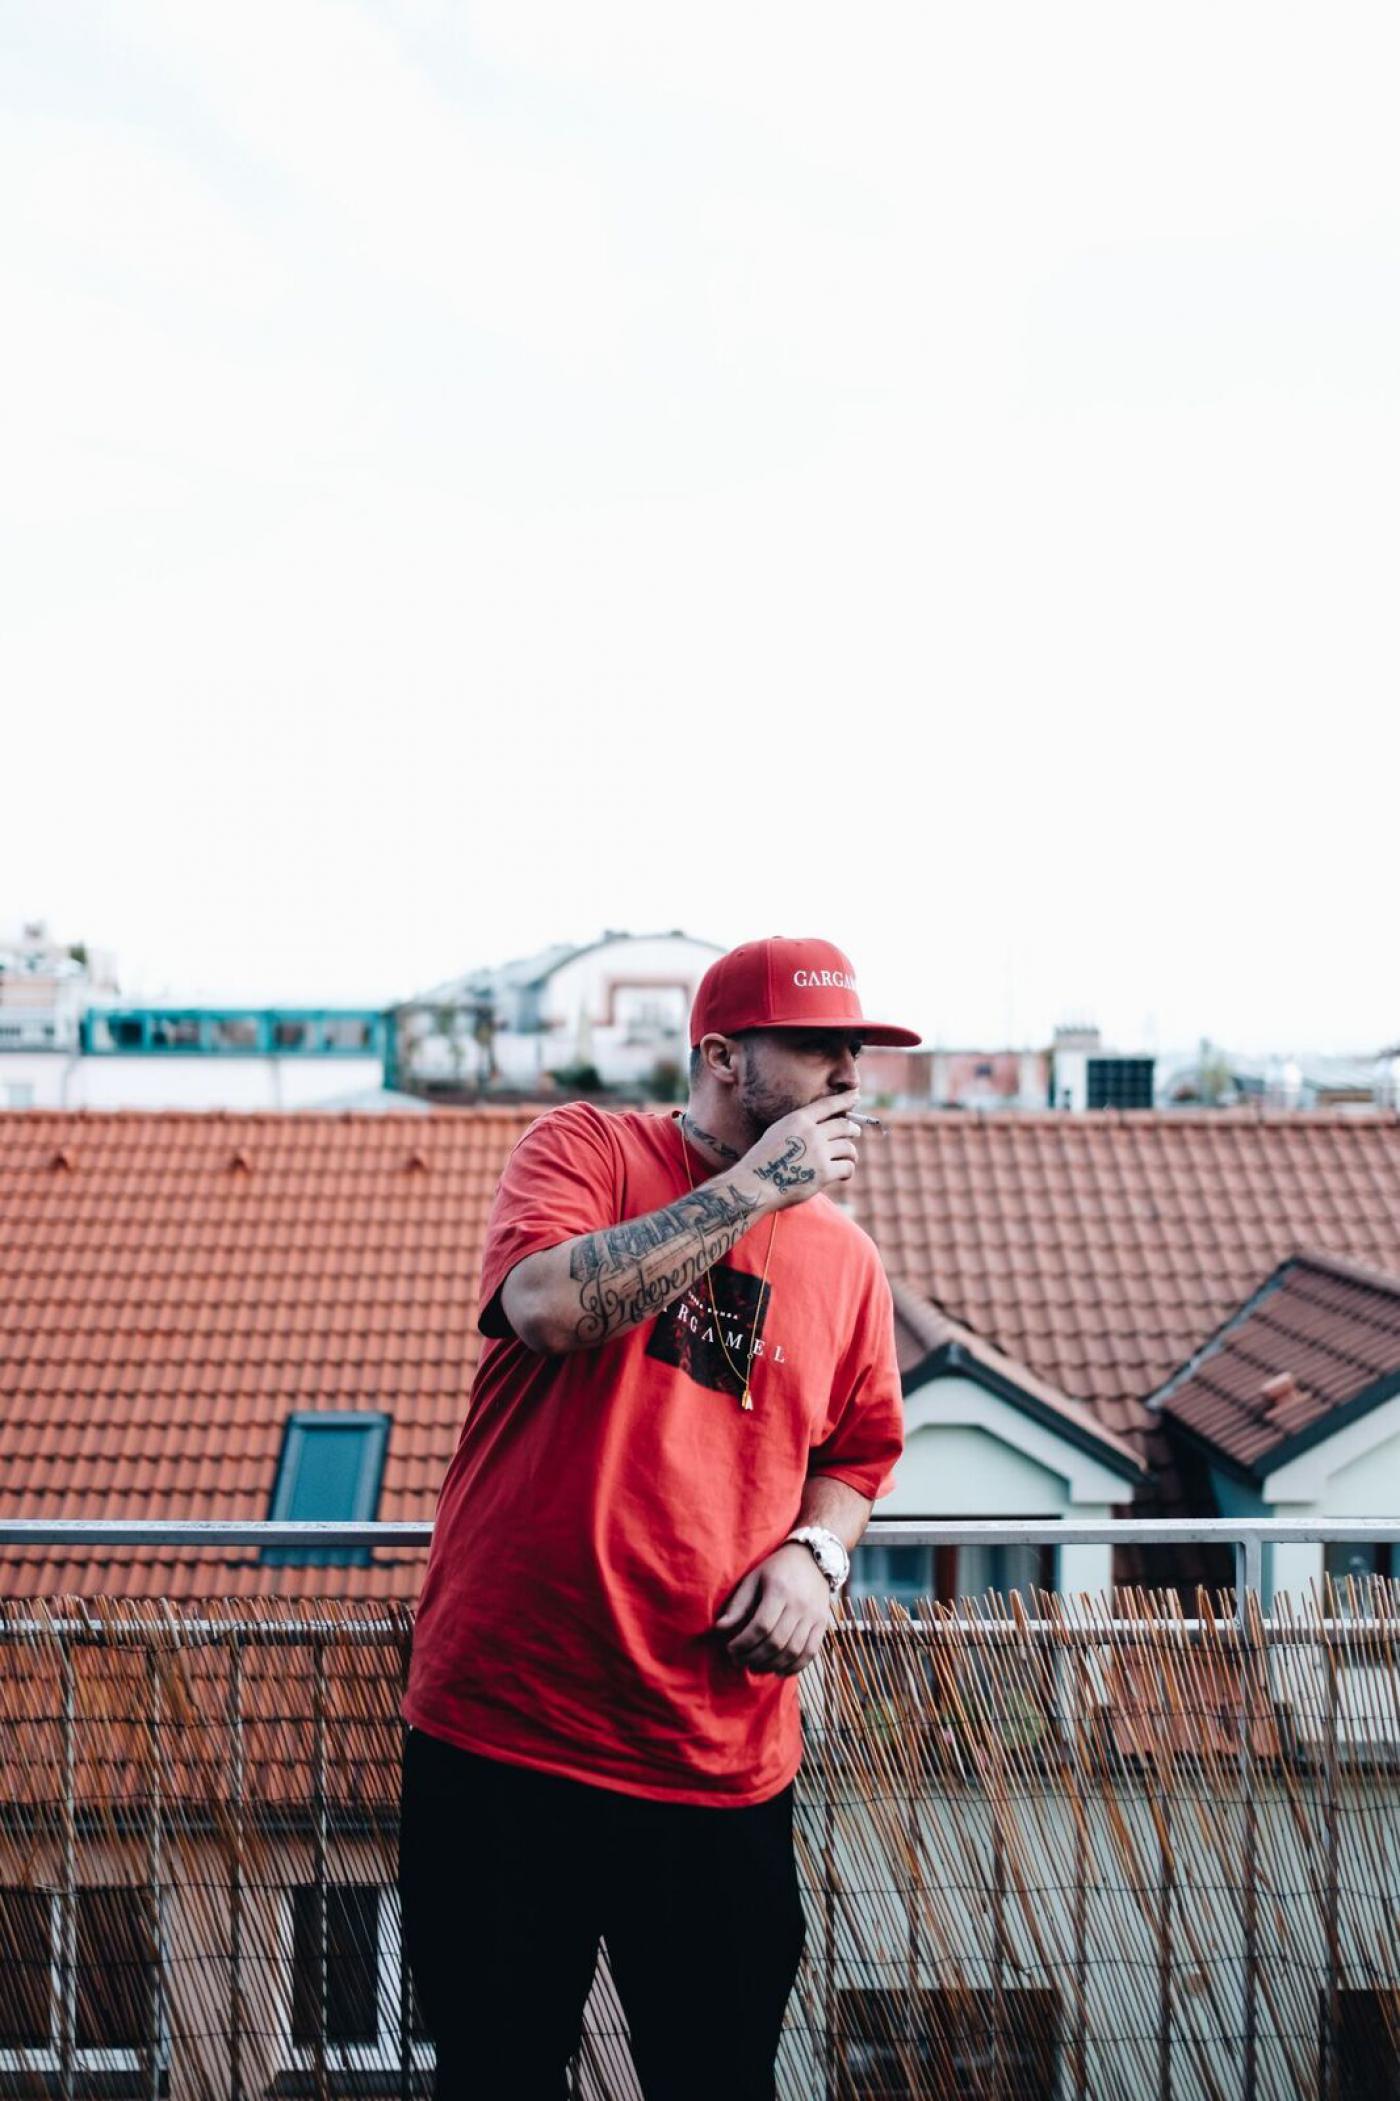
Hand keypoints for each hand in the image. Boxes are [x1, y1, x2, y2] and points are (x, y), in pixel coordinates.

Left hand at [714, 1543, 833, 1675]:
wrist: (813, 1559)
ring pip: (793, 1651)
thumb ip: (738, 1605)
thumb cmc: (776, 1569)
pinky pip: (810, 1652)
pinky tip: (779, 1670)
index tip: (731, 1649)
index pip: (761, 1626)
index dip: (743, 1643)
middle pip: (776, 1641)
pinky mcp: (822, 1624)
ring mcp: (813, 1616)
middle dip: (754, 1656)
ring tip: (755, 1666)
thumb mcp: (753, 1579)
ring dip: (772, 1664)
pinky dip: (795, 1666)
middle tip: (740, 1661)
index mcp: (779, 1590)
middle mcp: (799, 1605)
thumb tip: (720, 1629)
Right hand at [737, 1088, 861, 1211]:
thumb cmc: (764, 1159)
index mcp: (798, 1119)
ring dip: (851, 1153)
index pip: (828, 1104)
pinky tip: (843, 1174)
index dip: (845, 1099)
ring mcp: (819, 1152)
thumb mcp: (778, 1131)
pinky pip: (847, 1167)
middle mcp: (811, 1133)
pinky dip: (848, 1170)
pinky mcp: (824, 1173)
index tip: (855, 1095)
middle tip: (855, 1132)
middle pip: (844, 1126)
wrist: (755, 1184)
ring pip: (848, 1148)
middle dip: (853, 1129)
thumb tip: (825, 1123)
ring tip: (849, 1158)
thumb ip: (800, 1126)